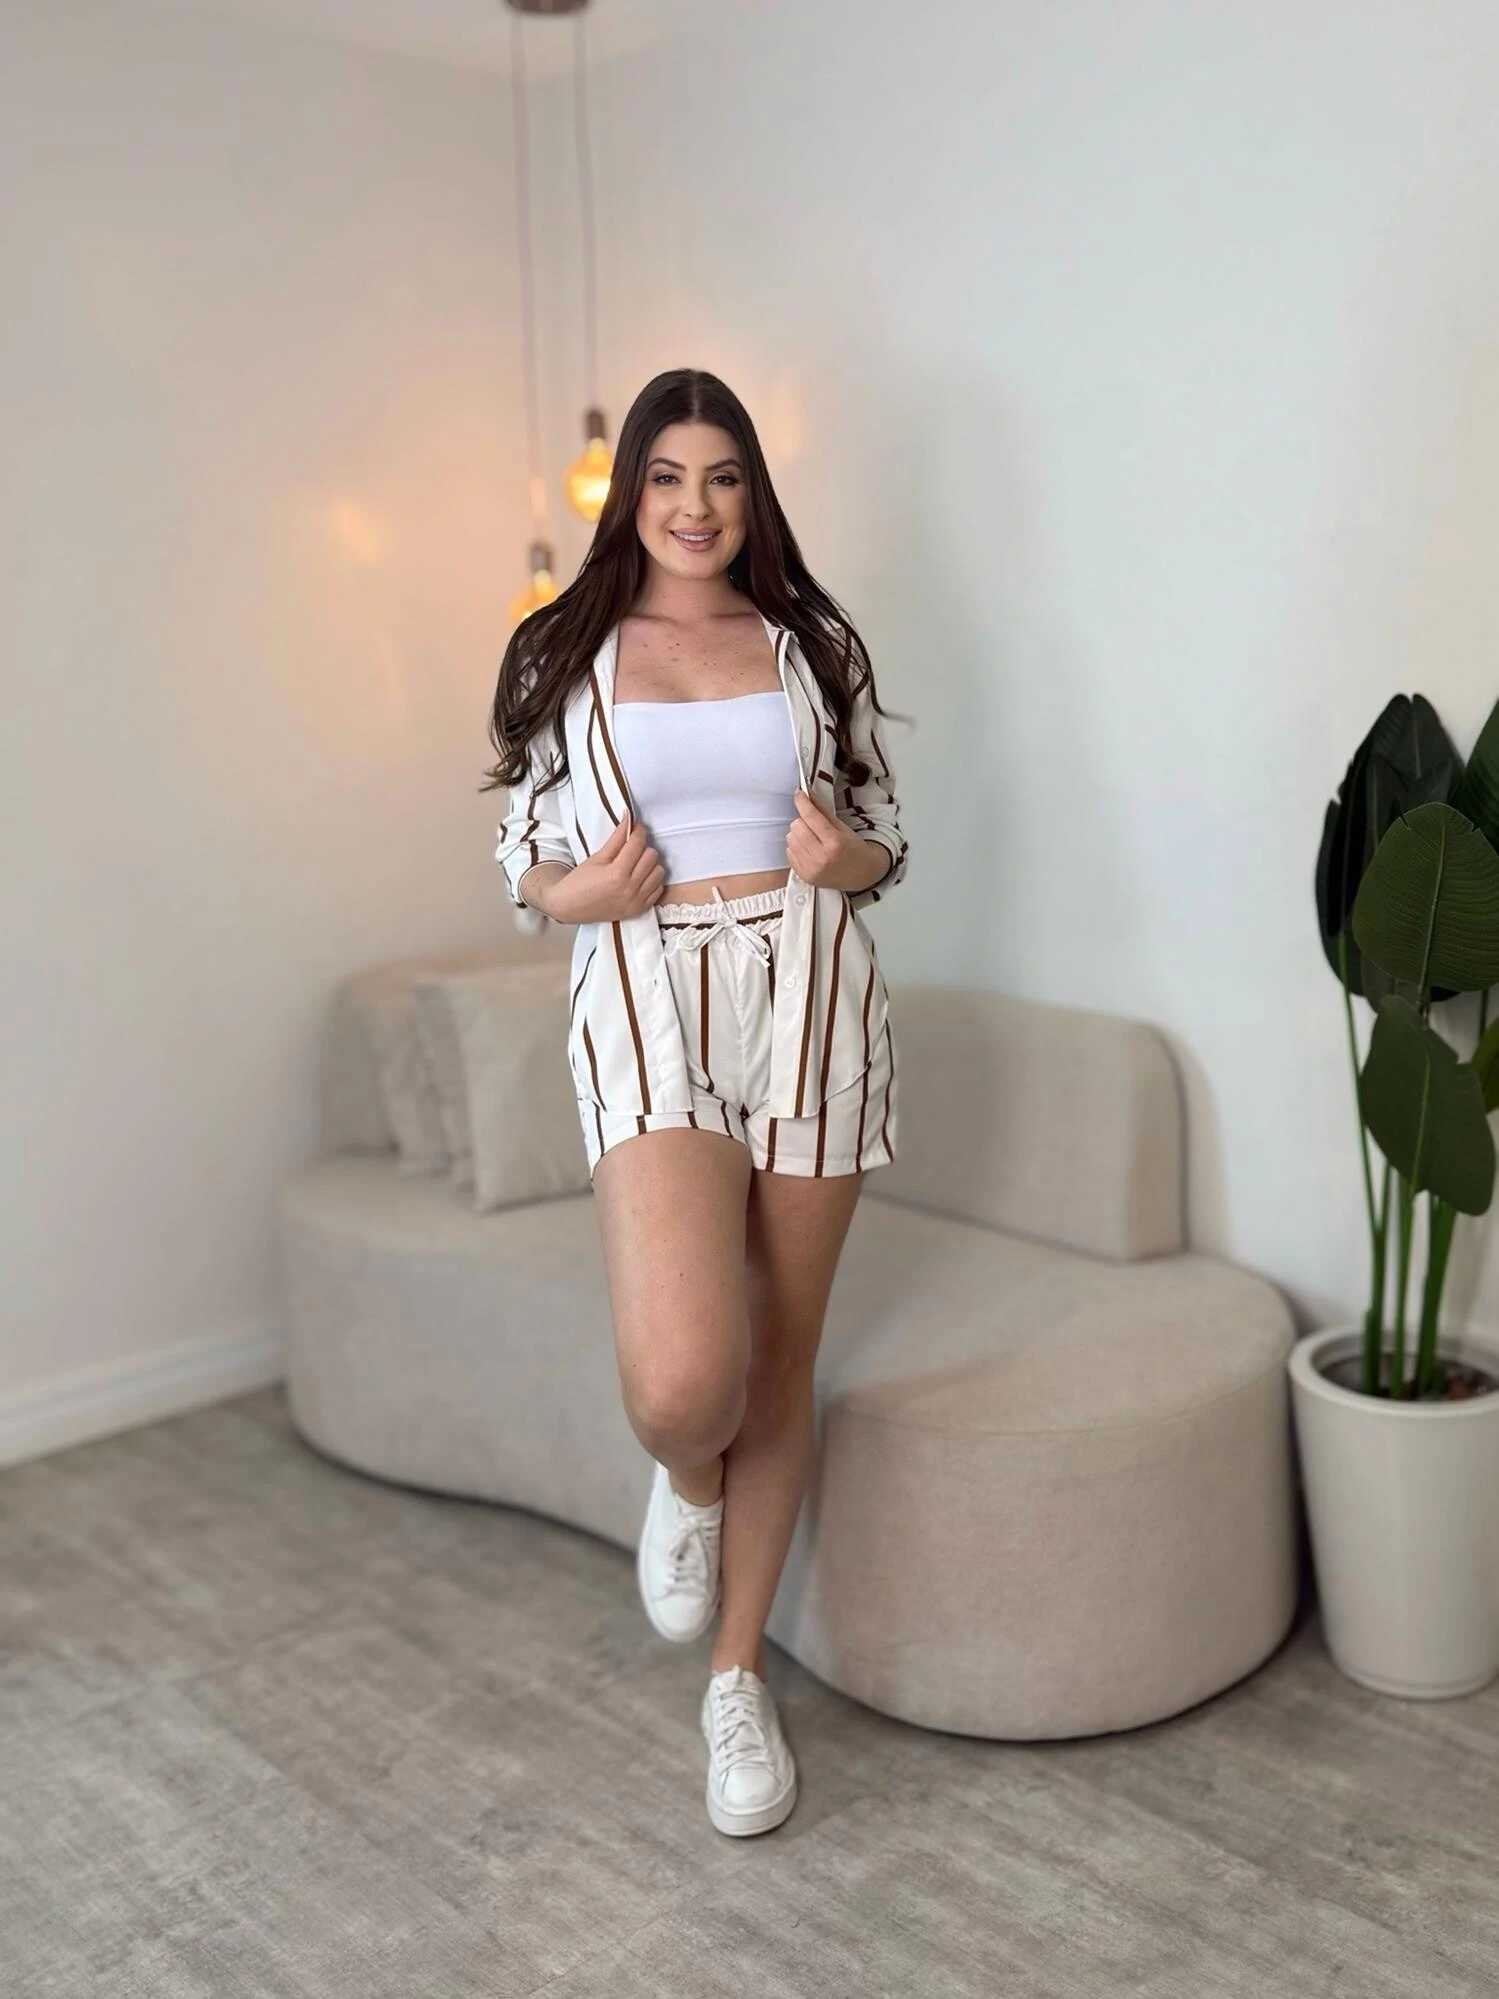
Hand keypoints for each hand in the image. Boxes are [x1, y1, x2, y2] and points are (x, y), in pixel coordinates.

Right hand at [547, 809, 664, 922]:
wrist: (571, 907)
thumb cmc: (580, 882)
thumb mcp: (597, 857)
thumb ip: (617, 839)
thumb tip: (629, 820)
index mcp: (617, 873)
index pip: (637, 844)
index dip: (638, 831)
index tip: (636, 827)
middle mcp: (630, 888)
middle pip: (651, 856)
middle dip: (643, 848)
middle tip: (632, 848)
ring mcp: (636, 901)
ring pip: (659, 872)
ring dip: (650, 864)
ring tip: (636, 863)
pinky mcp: (639, 909)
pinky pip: (658, 890)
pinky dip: (652, 881)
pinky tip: (640, 878)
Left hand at [785, 790, 889, 892]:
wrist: (861, 874)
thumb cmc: (854, 849)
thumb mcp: (842, 827)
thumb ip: (823, 810)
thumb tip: (808, 795)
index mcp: (834, 842)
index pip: (811, 816)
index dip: (802, 801)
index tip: (799, 794)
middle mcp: (822, 857)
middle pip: (797, 827)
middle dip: (802, 821)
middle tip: (812, 824)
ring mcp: (812, 868)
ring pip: (790, 839)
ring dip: (798, 834)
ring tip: (811, 838)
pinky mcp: (805, 876)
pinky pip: (789, 853)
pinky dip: (795, 848)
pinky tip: (808, 849)